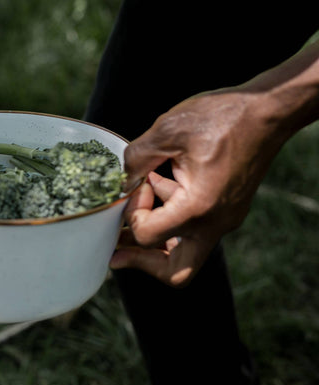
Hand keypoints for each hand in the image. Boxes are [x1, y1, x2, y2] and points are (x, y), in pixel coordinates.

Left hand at [109, 87, 281, 285]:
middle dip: (142, 262)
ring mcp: (224, 220)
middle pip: (177, 273)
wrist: (268, 111)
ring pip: (186, 254)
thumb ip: (136, 159)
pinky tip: (159, 186)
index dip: (131, 214)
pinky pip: (196, 229)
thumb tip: (120, 181)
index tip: (137, 187)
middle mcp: (215, 223)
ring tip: (135, 210)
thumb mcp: (167, 131)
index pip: (148, 235)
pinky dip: (173, 218)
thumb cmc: (222, 117)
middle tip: (116, 252)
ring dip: (156, 240)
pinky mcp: (226, 211)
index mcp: (198, 207)